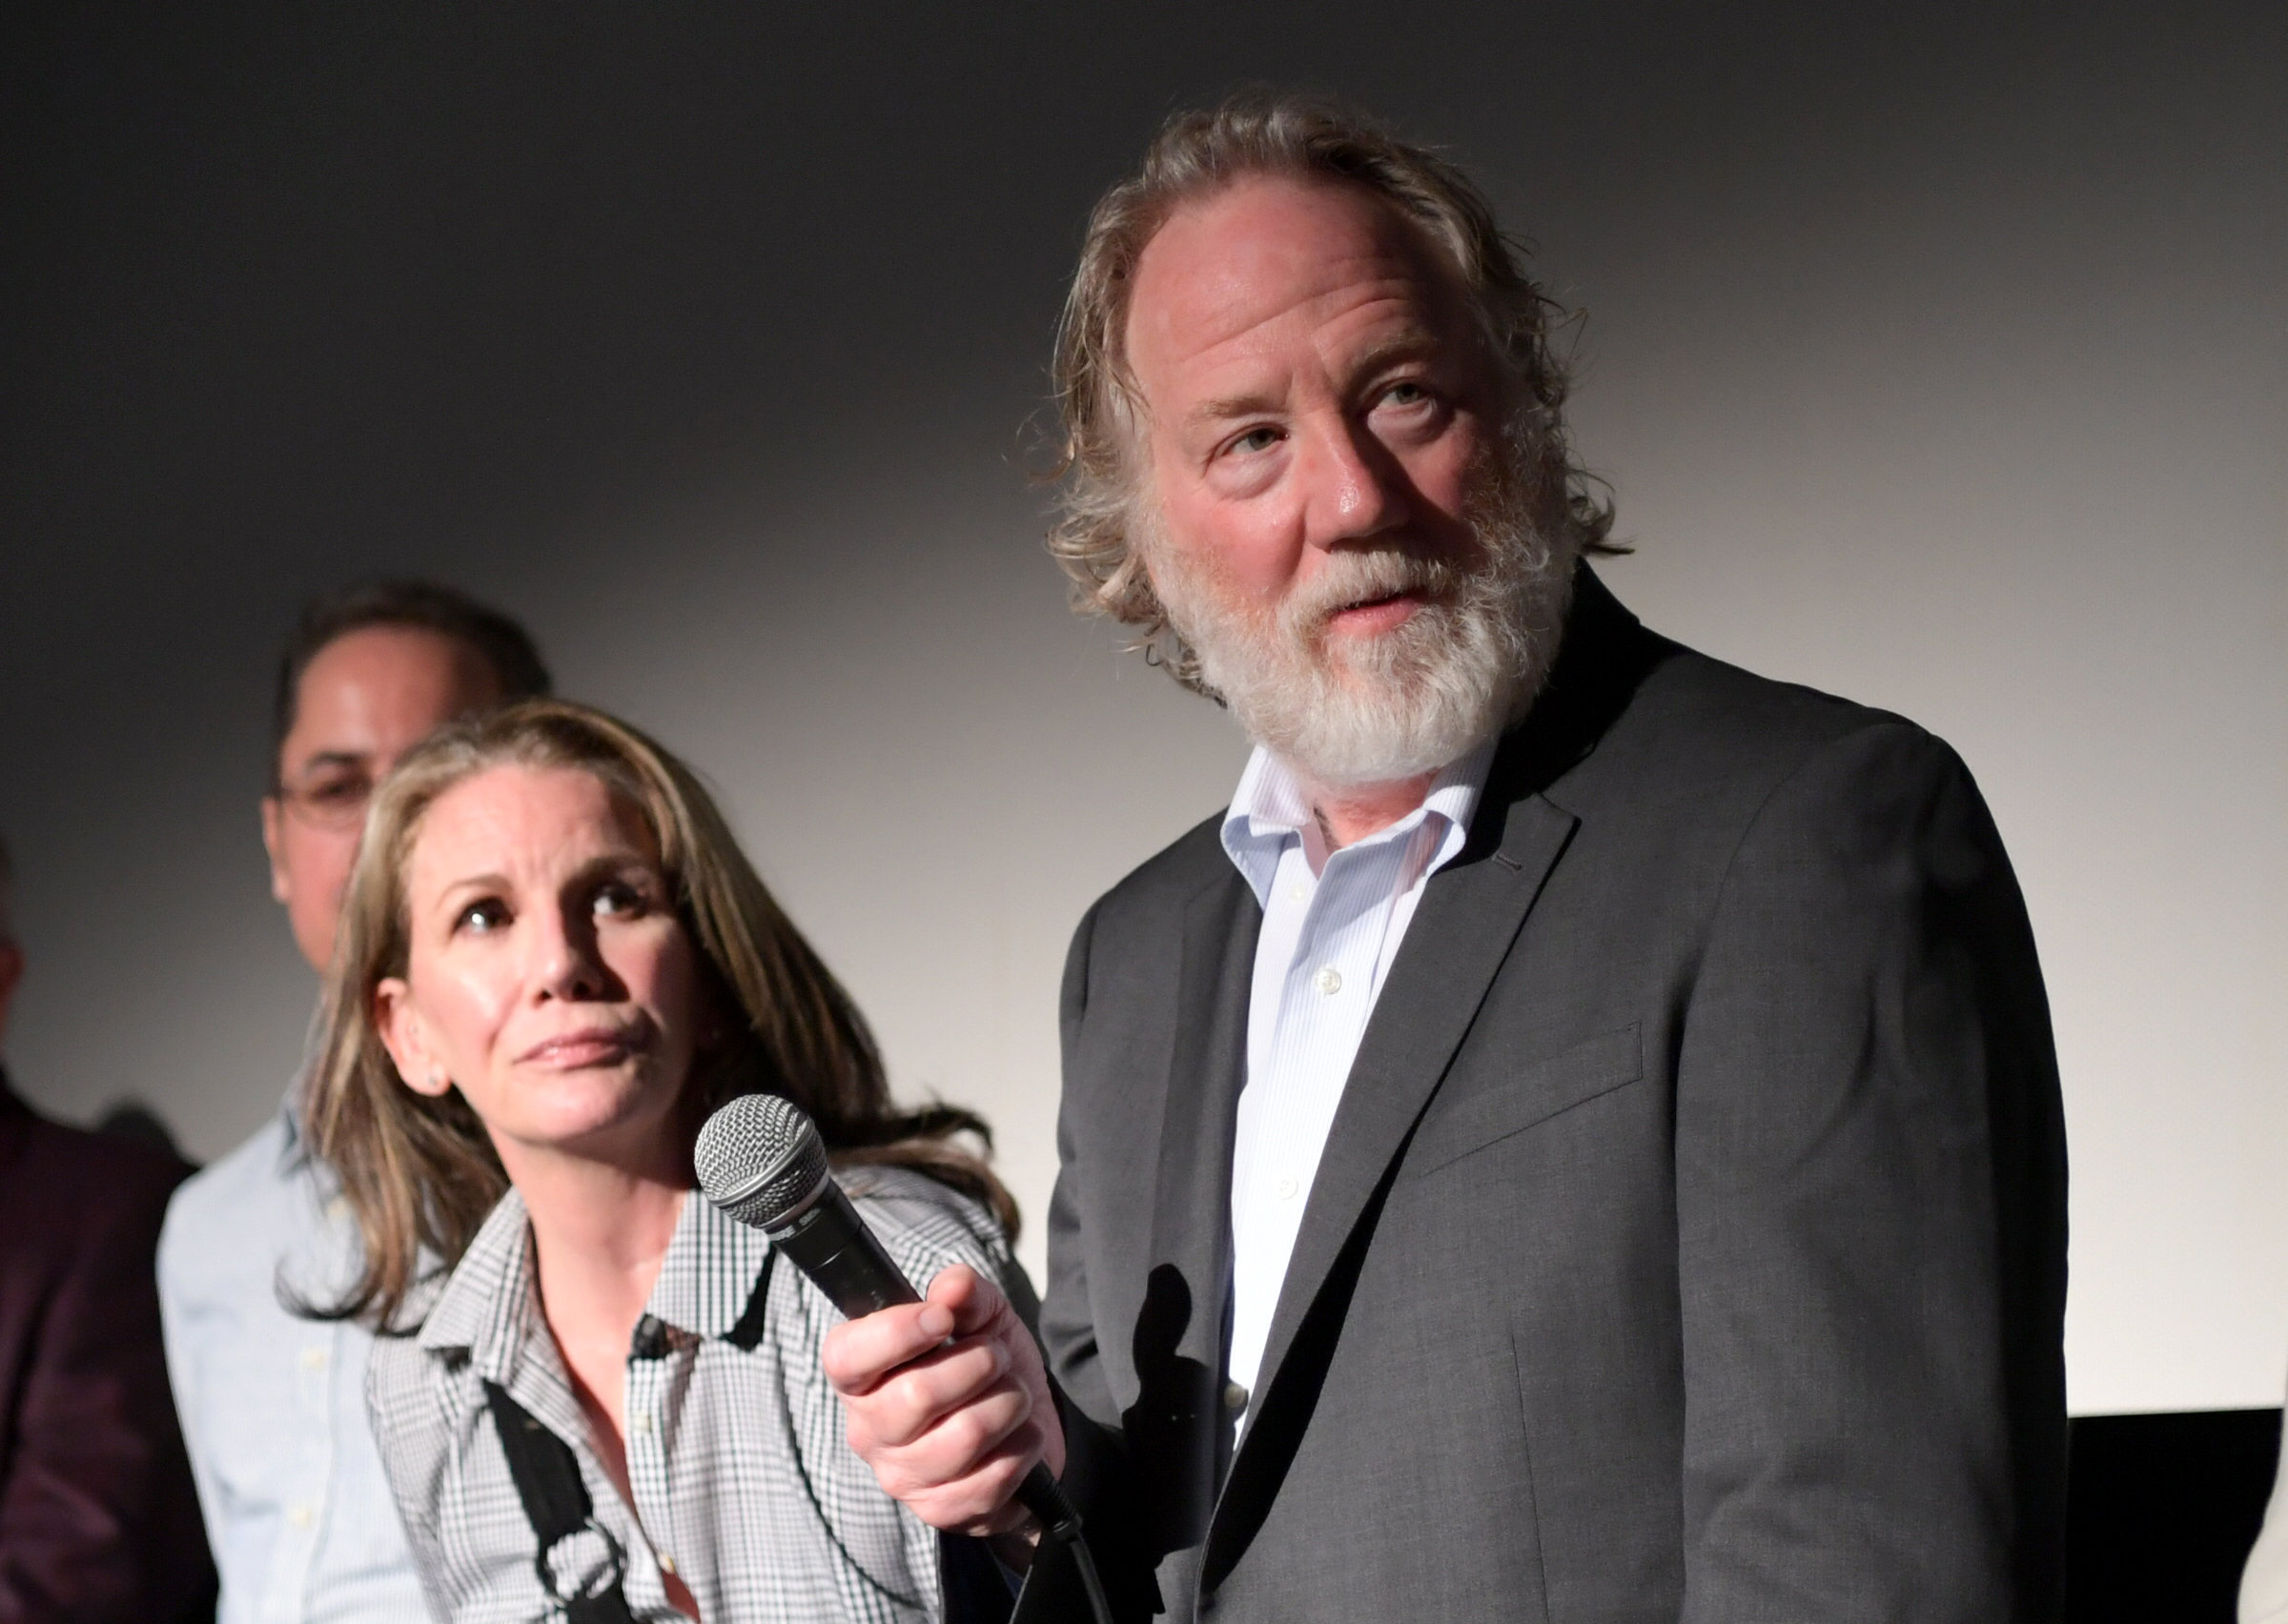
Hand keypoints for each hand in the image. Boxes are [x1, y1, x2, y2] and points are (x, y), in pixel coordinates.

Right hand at [823, 1264, 1065, 1540]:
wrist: (1023, 1429)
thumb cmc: (985, 1368)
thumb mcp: (981, 1318)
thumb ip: (964, 1294)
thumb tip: (952, 1288)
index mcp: (861, 1376)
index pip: (846, 1357)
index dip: (895, 1333)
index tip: (941, 1318)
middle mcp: (869, 1430)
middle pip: (917, 1394)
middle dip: (979, 1363)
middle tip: (996, 1357)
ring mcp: (902, 1477)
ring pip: (966, 1433)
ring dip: (1009, 1402)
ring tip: (1013, 1396)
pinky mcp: (941, 1511)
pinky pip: (995, 1473)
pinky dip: (1024, 1444)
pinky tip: (1019, 1436)